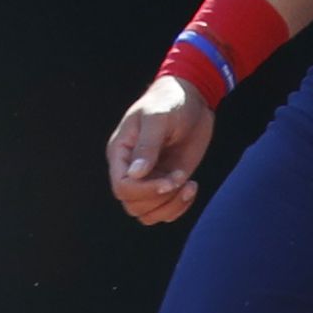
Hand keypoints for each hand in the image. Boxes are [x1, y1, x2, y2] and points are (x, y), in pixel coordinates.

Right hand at [107, 76, 213, 225]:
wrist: (192, 99)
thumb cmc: (170, 101)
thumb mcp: (158, 118)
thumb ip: (147, 146)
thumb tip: (135, 174)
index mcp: (120, 152)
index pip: (122, 187)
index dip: (146, 191)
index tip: (170, 180)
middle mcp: (130, 169)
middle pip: (133, 205)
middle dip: (161, 198)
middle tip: (181, 177)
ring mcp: (150, 178)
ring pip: (149, 214)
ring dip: (172, 206)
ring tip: (188, 183)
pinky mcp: (167, 183)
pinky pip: (166, 211)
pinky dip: (180, 207)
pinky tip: (192, 186)